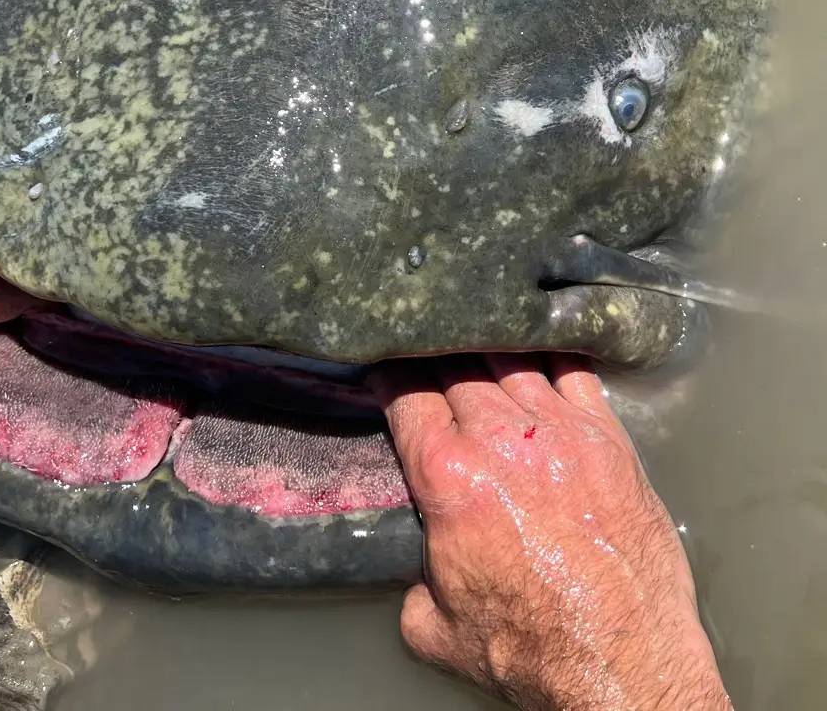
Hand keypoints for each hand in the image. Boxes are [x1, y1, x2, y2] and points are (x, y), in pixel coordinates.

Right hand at [373, 353, 729, 710]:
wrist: (622, 666)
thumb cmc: (531, 648)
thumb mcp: (432, 627)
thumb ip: (408, 576)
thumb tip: (411, 560)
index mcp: (448, 477)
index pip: (405, 393)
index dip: (388, 374)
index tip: (386, 367)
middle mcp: (498, 440)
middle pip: (454, 366)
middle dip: (433, 357)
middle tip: (427, 354)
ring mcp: (558, 431)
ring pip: (508, 358)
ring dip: (485, 350)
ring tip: (476, 343)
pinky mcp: (606, 436)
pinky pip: (572, 369)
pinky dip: (547, 353)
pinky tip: (536, 349)